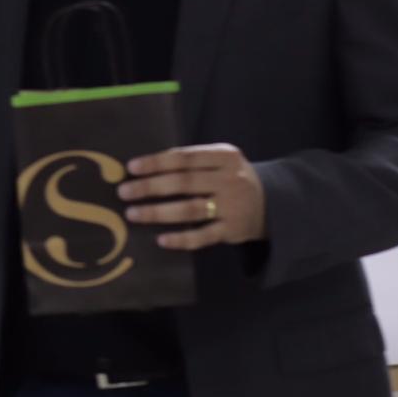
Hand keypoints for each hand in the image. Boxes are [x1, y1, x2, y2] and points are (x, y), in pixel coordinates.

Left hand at [117, 143, 265, 249]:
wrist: (273, 204)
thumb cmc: (231, 178)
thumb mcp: (220, 161)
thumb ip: (191, 161)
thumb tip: (144, 167)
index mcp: (225, 156)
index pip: (185, 157)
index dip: (157, 162)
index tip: (131, 167)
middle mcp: (229, 180)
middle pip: (184, 182)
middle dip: (150, 187)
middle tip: (124, 192)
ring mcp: (232, 207)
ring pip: (190, 209)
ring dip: (158, 212)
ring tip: (133, 213)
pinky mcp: (232, 230)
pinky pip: (203, 236)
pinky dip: (181, 239)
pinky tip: (161, 240)